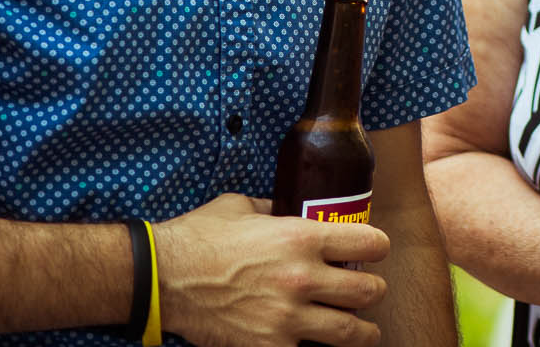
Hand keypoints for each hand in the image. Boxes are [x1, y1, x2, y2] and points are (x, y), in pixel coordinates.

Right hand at [154, 193, 390, 346]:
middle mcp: (302, 279)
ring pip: (352, 333)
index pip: (370, 243)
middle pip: (369, 292)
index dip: (378, 246)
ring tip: (363, 329)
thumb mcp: (243, 207)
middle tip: (367, 292)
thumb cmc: (199, 237)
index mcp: (301, 237)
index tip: (375, 250)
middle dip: (373, 291)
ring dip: (362, 331)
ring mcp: (286, 318)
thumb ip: (275, 208)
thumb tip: (289, 207)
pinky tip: (316, 344)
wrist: (162, 279)